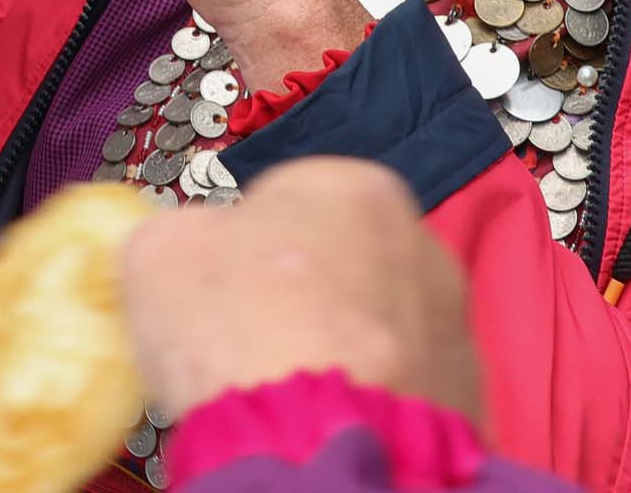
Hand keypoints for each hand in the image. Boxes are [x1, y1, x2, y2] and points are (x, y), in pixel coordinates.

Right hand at [121, 157, 480, 426]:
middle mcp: (422, 240)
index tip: (224, 294)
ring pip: (378, 326)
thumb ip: (181, 232)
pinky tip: (333, 420)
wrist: (317, 445)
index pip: (286, 203)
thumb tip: (191, 245)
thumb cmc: (240, 332)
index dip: (244, 251)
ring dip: (343, 349)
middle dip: (304, 298)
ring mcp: (454, 321)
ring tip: (293, 391)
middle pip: (341, 262)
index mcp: (352, 185)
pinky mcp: (469, 396)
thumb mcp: (161, 252)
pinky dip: (373, 398)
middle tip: (255, 345)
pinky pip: (405, 385)